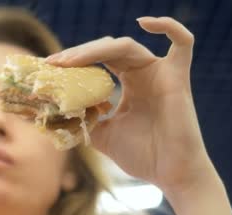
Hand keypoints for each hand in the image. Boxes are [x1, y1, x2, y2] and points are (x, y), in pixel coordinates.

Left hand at [47, 17, 214, 193]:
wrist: (170, 175)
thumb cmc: (143, 156)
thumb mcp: (103, 136)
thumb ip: (84, 120)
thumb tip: (55, 112)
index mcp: (129, 84)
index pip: (98, 61)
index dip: (74, 60)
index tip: (48, 67)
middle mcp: (144, 74)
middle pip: (107, 50)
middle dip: (78, 54)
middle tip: (53, 64)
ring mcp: (162, 73)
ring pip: (126, 46)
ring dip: (94, 50)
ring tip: (69, 61)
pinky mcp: (178, 77)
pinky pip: (183, 42)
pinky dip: (169, 26)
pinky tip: (144, 22)